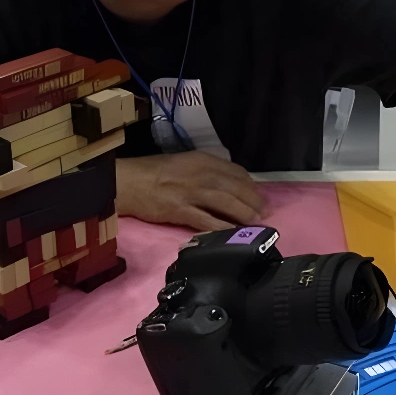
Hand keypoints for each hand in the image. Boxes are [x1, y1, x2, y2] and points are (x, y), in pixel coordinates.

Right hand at [115, 151, 266, 231]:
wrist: (129, 182)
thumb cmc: (154, 172)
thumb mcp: (184, 162)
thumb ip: (206, 171)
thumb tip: (228, 185)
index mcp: (203, 160)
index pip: (236, 172)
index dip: (251, 186)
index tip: (259, 196)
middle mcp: (201, 174)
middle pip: (236, 188)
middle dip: (254, 202)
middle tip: (266, 214)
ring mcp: (191, 193)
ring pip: (226, 204)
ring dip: (245, 215)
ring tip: (256, 224)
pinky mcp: (181, 211)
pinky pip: (207, 221)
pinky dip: (222, 228)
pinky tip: (233, 234)